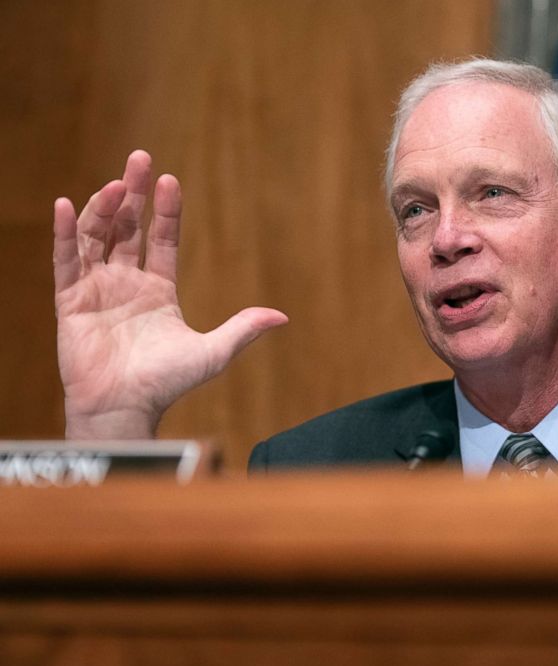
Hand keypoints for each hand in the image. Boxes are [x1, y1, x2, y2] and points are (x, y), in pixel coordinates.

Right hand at [55, 151, 287, 438]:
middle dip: (133, 193)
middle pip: (128, 227)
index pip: (162, 239)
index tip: (170, 180)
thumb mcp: (214, 352)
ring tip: (116, 183)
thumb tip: (282, 316)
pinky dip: (66, 233)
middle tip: (140, 157)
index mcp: (158, 289)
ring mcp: (97, 289)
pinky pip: (65, 261)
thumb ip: (243, 328)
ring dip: (104, 208)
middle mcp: (126, 283)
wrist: (127, 406)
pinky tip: (66, 204)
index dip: (165, 211)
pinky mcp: (71, 301)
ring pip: (97, 237)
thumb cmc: (167, 382)